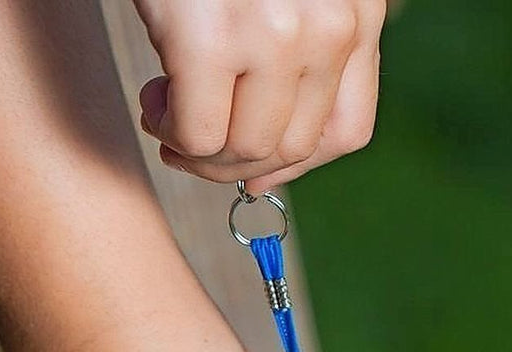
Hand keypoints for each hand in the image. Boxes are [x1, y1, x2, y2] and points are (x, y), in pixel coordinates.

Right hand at [132, 0, 385, 194]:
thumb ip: (300, 65)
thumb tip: (263, 174)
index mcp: (357, 9)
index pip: (348, 132)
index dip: (295, 164)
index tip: (251, 167)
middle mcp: (329, 23)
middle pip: (293, 149)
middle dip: (236, 162)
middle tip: (190, 138)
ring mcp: (275, 31)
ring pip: (246, 151)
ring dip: (199, 152)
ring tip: (167, 111)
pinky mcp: (211, 37)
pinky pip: (199, 136)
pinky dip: (171, 134)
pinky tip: (154, 100)